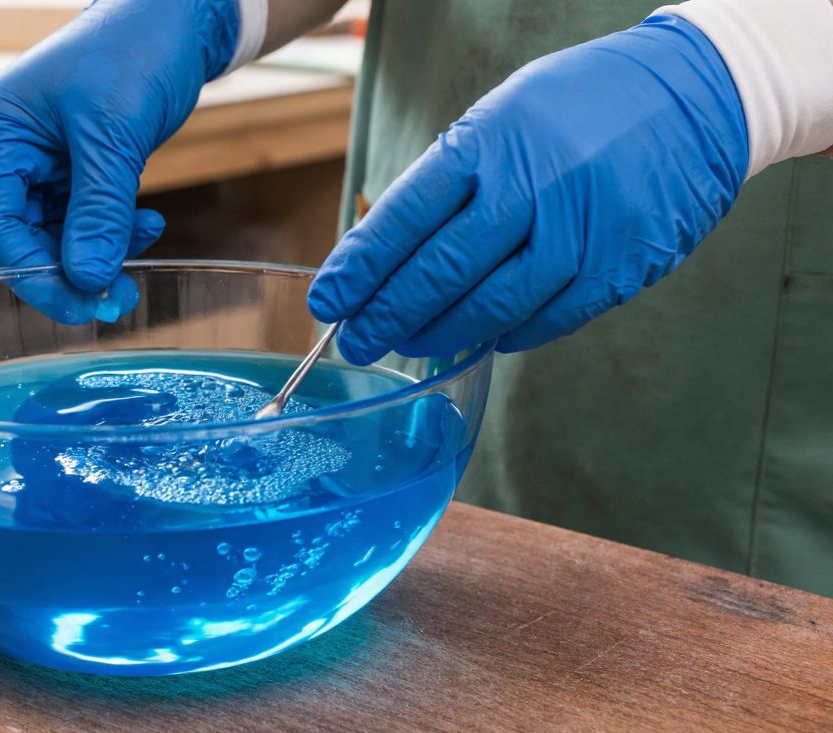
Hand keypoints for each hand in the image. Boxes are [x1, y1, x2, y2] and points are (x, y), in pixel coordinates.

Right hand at [0, 0, 240, 323]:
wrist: (176, 16)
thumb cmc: (134, 50)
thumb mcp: (113, 134)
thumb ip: (98, 211)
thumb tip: (87, 280)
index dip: (33, 272)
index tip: (79, 303)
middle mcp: (10, 150)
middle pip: (22, 238)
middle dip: (67, 272)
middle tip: (114, 301)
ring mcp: (43, 161)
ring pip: (57, 235)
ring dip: (96, 257)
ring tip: (134, 271)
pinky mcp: (77, 167)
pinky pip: (86, 219)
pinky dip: (115, 232)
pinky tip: (148, 225)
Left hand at [307, 15, 748, 363]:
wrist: (695, 96)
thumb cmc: (580, 108)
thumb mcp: (504, 117)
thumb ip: (453, 182)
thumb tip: (388, 252)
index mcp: (489, 142)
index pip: (403, 218)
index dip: (359, 268)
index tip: (327, 301)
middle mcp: (530, 188)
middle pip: (439, 271)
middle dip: (386, 314)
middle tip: (354, 342)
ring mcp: (578, 232)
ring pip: (489, 306)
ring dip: (438, 334)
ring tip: (405, 345)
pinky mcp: (618, 268)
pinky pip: (546, 319)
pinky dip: (505, 334)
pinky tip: (479, 339)